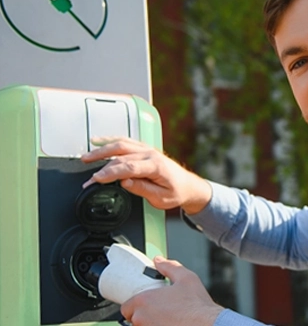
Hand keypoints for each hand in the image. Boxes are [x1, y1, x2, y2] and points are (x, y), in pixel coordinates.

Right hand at [81, 137, 211, 213]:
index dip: (110, 173)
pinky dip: (110, 141)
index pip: (128, 167)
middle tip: (88, 175)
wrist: (188, 186)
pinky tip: (99, 142)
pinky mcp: (144, 149)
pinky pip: (126, 142)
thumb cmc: (177, 192)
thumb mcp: (161, 198)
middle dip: (101, 164)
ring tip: (87, 157)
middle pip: (121, 155)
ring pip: (121, 145)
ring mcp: (148, 150)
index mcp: (156, 166)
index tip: (97, 179)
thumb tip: (124, 182)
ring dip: (102, 150)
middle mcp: (151, 154)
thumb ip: (142, 189)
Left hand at [121, 257, 223, 325]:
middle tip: (159, 310)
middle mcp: (142, 319)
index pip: (126, 306)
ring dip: (150, 322)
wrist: (207, 325)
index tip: (145, 304)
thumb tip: (159, 261)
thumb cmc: (197, 306)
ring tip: (167, 318)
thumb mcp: (186, 277)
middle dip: (144, 314)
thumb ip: (169, 266)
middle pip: (133, 319)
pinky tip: (171, 323)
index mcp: (145, 301)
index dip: (134, 304)